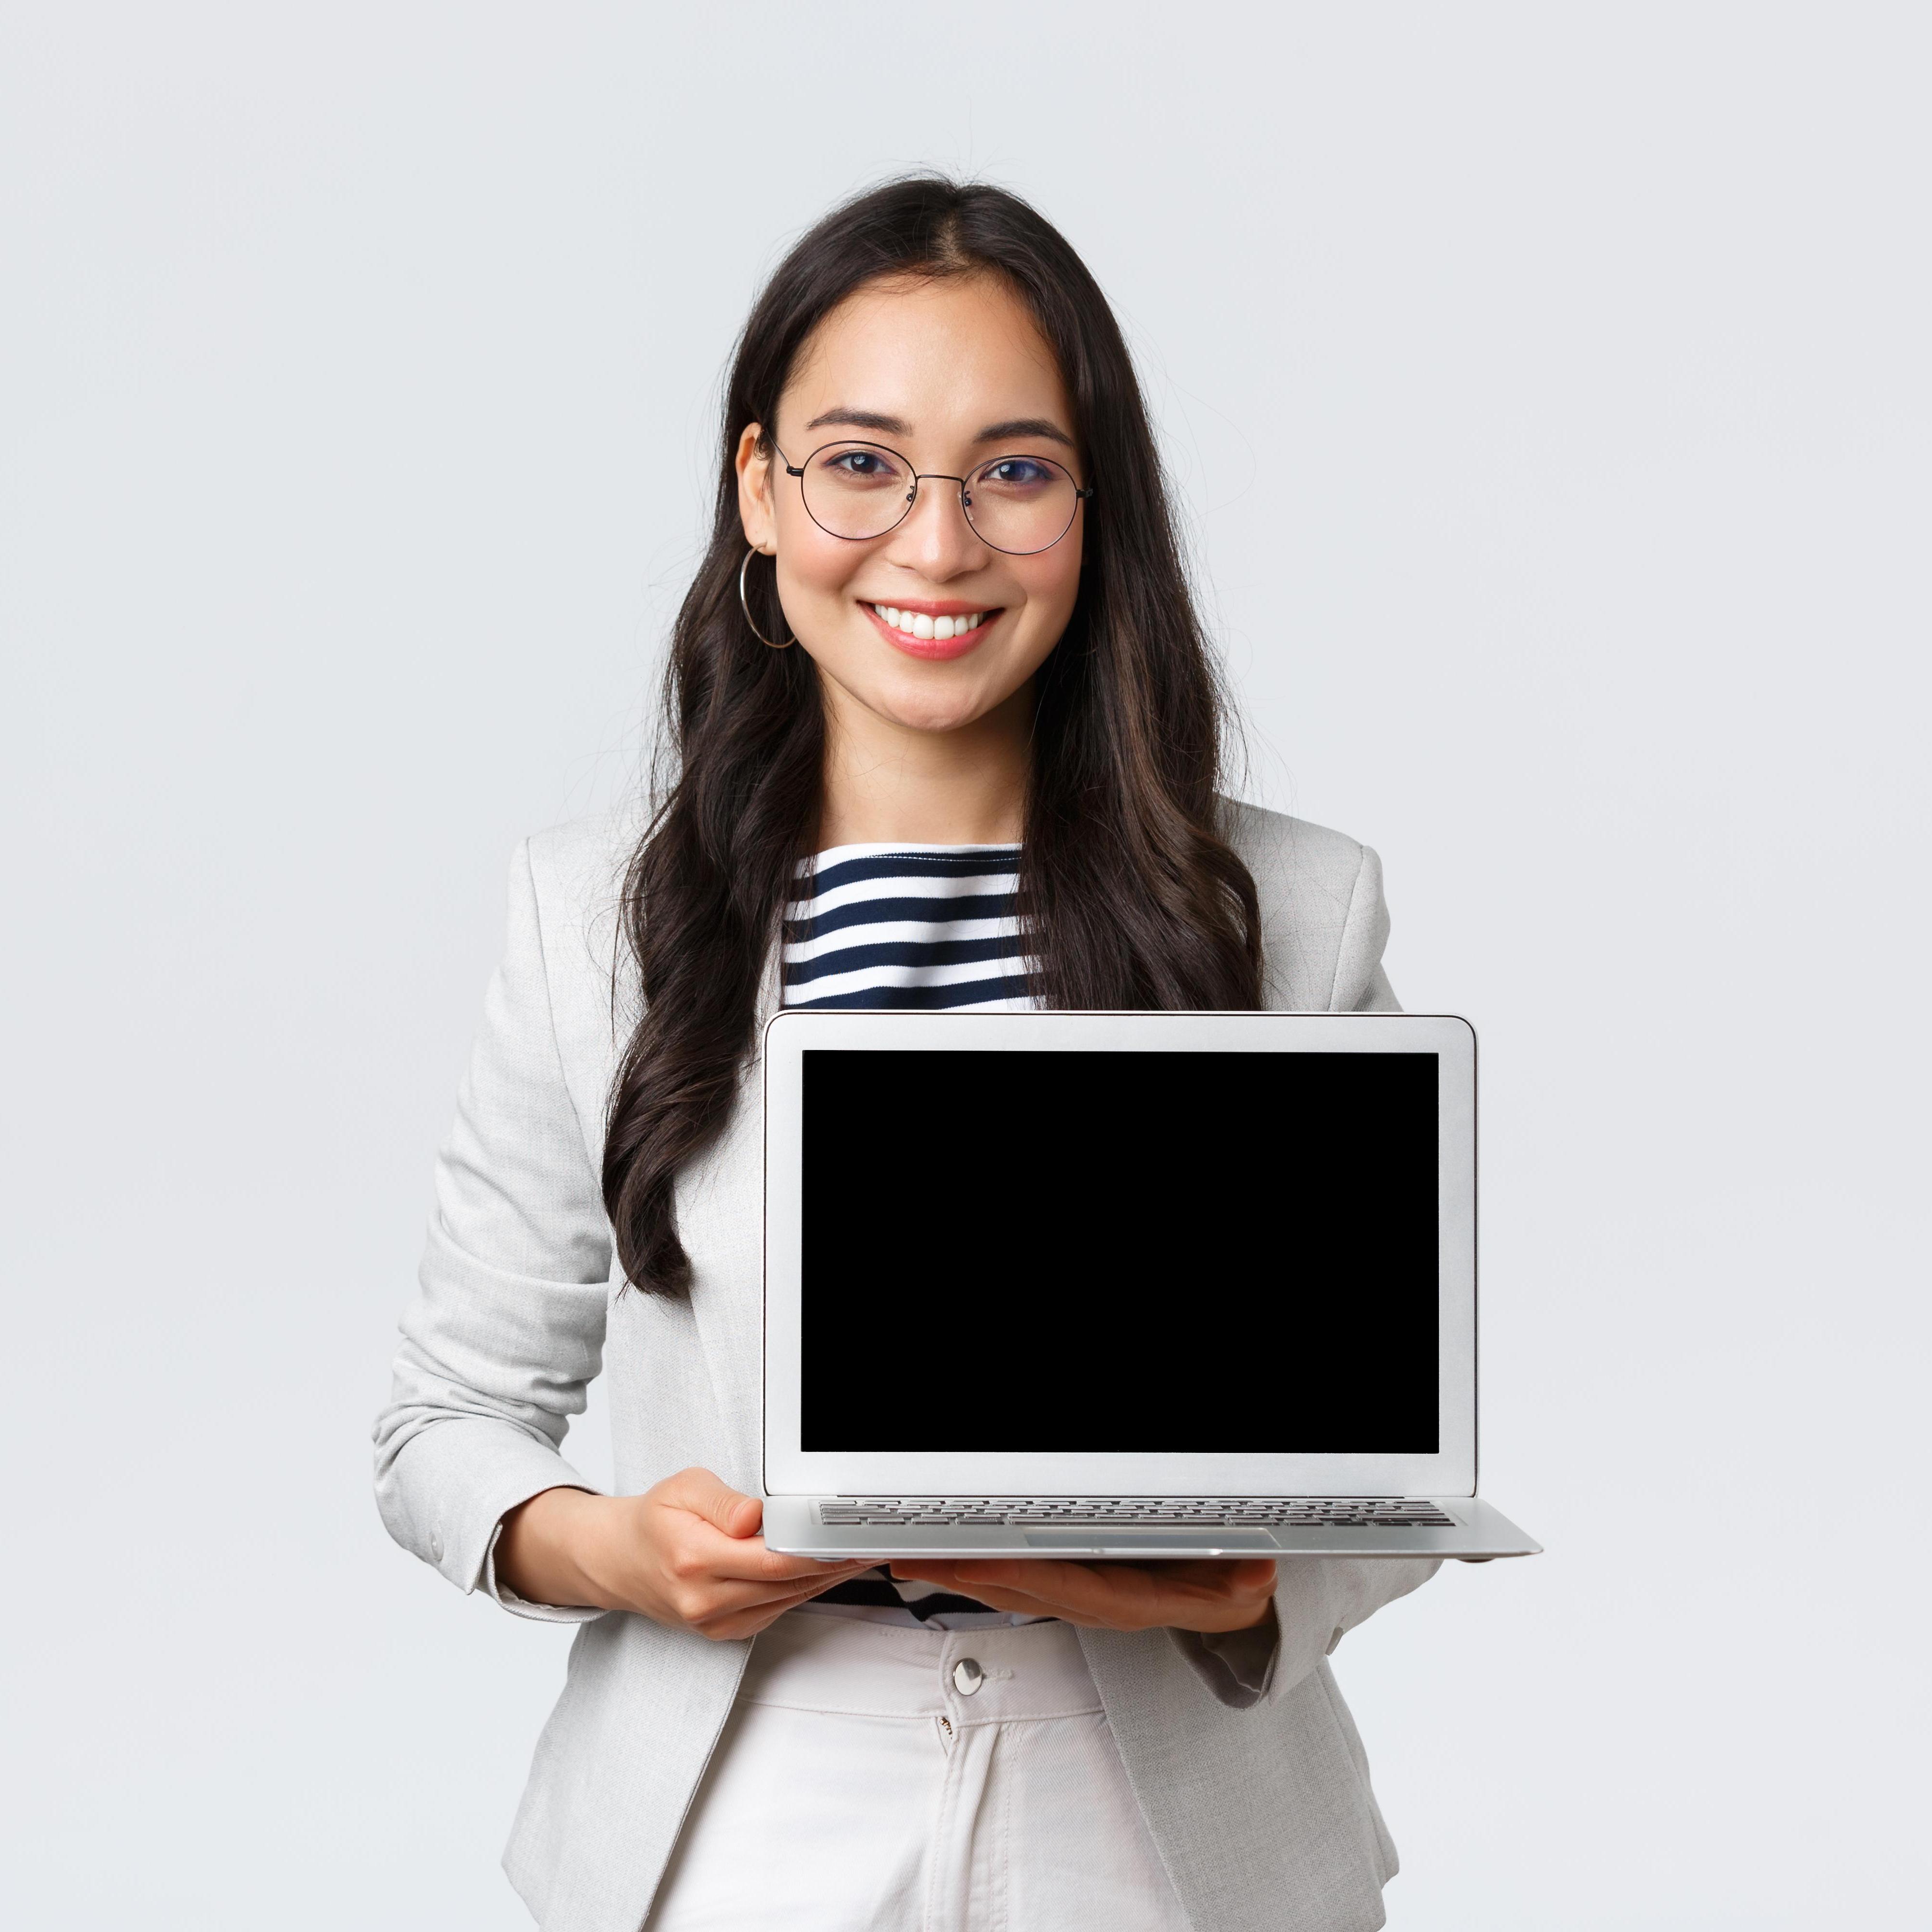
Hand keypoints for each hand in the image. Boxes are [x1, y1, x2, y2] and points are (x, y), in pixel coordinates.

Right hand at [494, 1469, 875, 1640]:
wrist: (621, 1562)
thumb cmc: (655, 1521)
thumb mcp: (682, 1488)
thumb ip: (721, 1501)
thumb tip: (755, 1516)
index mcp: (694, 1560)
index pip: (772, 1561)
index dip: (817, 1551)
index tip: (848, 1537)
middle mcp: (705, 1601)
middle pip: (787, 1583)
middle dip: (832, 1563)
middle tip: (869, 1541)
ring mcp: (715, 1623)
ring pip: (787, 1600)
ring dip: (826, 1579)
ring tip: (858, 1553)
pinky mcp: (726, 1631)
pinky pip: (776, 1610)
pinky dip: (804, 1590)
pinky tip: (825, 1570)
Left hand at [884, 1557, 1278, 1633]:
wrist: (1237, 1604)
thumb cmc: (1231, 1583)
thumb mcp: (1244, 1584)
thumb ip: (1242, 1584)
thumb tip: (1255, 1580)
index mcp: (1135, 1601)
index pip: (1070, 1587)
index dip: (1022, 1574)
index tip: (980, 1559)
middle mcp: (1099, 1603)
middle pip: (1022, 1588)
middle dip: (965, 1572)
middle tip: (913, 1551)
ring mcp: (1080, 1596)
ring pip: (1010, 1586)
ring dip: (959, 1572)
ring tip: (909, 1552)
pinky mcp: (1072, 1585)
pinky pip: (1017, 1579)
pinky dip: (978, 1568)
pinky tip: (945, 1556)